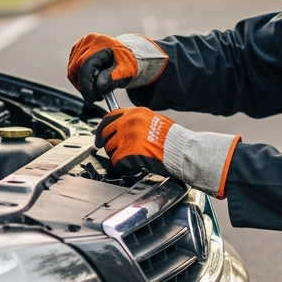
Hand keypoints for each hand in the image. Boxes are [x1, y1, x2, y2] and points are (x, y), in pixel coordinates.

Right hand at [67, 33, 167, 103]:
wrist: (126, 56)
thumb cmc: (127, 63)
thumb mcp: (125, 72)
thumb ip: (111, 79)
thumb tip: (97, 88)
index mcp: (100, 43)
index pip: (85, 66)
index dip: (86, 85)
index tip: (91, 98)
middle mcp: (87, 41)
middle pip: (76, 68)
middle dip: (84, 86)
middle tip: (96, 96)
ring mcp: (80, 46)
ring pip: (72, 71)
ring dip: (81, 84)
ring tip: (96, 90)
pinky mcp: (76, 52)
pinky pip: (72, 70)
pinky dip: (80, 80)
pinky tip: (92, 83)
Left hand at [96, 107, 240, 197]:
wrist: (182, 151)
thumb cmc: (173, 140)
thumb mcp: (154, 121)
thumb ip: (137, 122)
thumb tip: (122, 128)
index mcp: (135, 113)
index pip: (110, 117)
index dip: (103, 128)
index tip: (100, 136)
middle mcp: (128, 123)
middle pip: (106, 134)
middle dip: (108, 144)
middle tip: (113, 152)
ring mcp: (127, 138)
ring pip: (110, 149)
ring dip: (117, 157)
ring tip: (129, 160)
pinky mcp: (127, 153)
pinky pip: (116, 163)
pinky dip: (122, 167)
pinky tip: (132, 167)